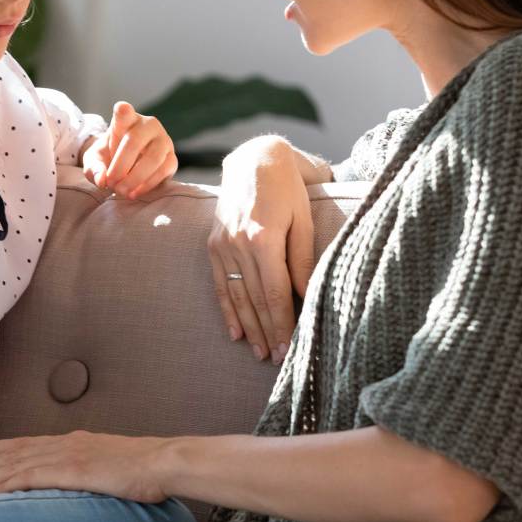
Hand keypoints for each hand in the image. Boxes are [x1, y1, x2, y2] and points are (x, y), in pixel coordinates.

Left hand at [0, 431, 171, 501]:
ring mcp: (64, 455)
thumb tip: (80, 473)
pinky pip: (27, 478)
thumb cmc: (143, 467)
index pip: (26, 444)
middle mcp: (62, 444)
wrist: (161, 461)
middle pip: (12, 453)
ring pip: (13, 465)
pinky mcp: (68, 470)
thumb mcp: (109, 461)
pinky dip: (2, 484)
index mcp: (72, 441)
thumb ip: (88, 465)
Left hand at [82, 102, 177, 198]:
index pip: (124, 111)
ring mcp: (163, 140)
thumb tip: (102, 180)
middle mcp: (148, 125)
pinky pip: (164, 171)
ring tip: (121, 191)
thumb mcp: (95, 161)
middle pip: (135, 141)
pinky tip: (134, 193)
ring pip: (153, 158)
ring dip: (135, 178)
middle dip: (121, 166)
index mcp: (126, 119)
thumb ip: (94, 169)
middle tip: (111, 183)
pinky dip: (148, 184)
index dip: (124, 110)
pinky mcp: (172, 158)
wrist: (126, 166)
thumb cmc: (109, 157)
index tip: (122, 109)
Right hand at [209, 137, 314, 363]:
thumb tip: (308, 298)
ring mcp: (221, 244)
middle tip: (279, 360)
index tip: (291, 349)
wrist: (253, 161)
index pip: (274, 293)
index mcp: (263, 238)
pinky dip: (226, 309)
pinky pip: (219, 283)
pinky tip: (234, 331)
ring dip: (248, 327)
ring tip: (260, 352)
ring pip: (235, 296)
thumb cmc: (287, 190)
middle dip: (268, 332)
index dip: (282, 324)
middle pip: (254, 299)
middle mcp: (237, 244)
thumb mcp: (302, 221)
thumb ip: (303, 261)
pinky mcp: (213, 244)